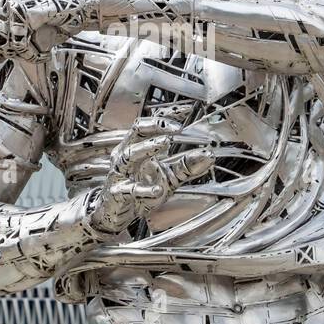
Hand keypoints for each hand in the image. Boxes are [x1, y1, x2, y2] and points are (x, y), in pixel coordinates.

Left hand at [0, 0, 91, 63]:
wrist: (82, 5)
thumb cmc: (50, 20)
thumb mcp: (19, 36)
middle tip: (17, 47)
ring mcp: (8, 0)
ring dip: (19, 51)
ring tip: (35, 42)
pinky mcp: (23, 8)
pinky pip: (17, 43)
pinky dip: (32, 51)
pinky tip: (42, 45)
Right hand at [87, 118, 215, 235]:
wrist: (115, 213)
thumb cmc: (140, 191)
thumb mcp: (168, 177)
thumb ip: (187, 166)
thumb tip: (208, 154)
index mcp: (138, 147)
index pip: (151, 124)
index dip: (167, 115)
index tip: (186, 110)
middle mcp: (127, 155)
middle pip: (137, 131)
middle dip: (156, 125)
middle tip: (177, 127)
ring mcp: (120, 173)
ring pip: (129, 154)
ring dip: (147, 147)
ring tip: (164, 142)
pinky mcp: (118, 193)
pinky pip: (129, 189)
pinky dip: (144, 189)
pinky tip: (157, 189)